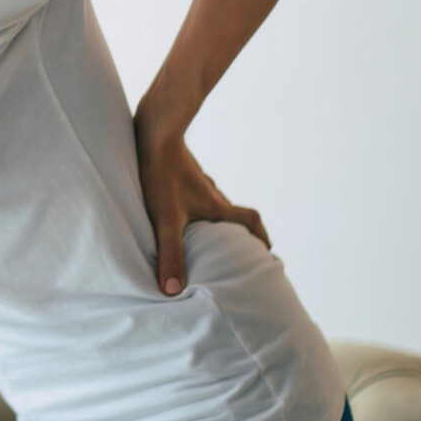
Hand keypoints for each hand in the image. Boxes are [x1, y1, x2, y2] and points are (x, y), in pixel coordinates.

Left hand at [132, 120, 269, 296]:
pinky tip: (175, 209)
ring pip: (213, 204)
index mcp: (217, 206)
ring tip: (203, 237)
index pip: (251, 222)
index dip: (260, 238)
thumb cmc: (162, 172)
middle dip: (237, 234)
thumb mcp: (166, 218)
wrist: (154, 129)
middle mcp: (211, 193)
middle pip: (234, 215)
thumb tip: (173, 291)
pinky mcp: (179, 170)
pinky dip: (193, 205)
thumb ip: (171, 254)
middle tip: (235, 251)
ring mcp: (196, 181)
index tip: (266, 252)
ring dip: (214, 220)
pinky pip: (193, 192)